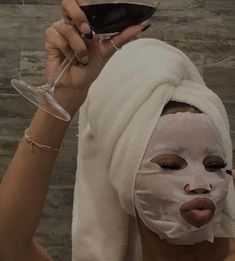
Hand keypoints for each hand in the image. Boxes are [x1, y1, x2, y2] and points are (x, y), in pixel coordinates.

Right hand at [44, 0, 143, 114]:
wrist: (77, 85)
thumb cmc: (89, 69)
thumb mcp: (107, 51)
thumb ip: (122, 37)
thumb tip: (140, 26)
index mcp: (85, 24)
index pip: (83, 4)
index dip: (85, 4)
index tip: (93, 21)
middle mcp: (72, 24)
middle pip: (69, 3)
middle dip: (79, 16)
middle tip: (87, 32)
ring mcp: (60, 30)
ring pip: (67, 27)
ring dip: (78, 47)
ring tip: (81, 58)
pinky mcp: (50, 39)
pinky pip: (57, 37)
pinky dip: (67, 50)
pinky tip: (69, 58)